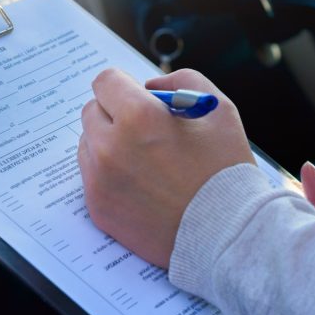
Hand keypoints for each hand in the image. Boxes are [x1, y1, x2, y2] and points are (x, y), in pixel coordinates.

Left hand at [78, 68, 253, 267]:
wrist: (226, 234)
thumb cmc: (225, 171)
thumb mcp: (217, 108)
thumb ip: (182, 82)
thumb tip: (151, 86)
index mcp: (138, 117)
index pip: (105, 81)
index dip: (124, 85)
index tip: (138, 97)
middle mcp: (110, 146)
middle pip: (92, 111)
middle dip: (115, 113)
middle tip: (145, 130)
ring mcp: (100, 180)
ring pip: (88, 144)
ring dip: (109, 143)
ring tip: (145, 160)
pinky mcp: (98, 207)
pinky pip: (91, 176)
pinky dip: (109, 174)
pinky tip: (140, 183)